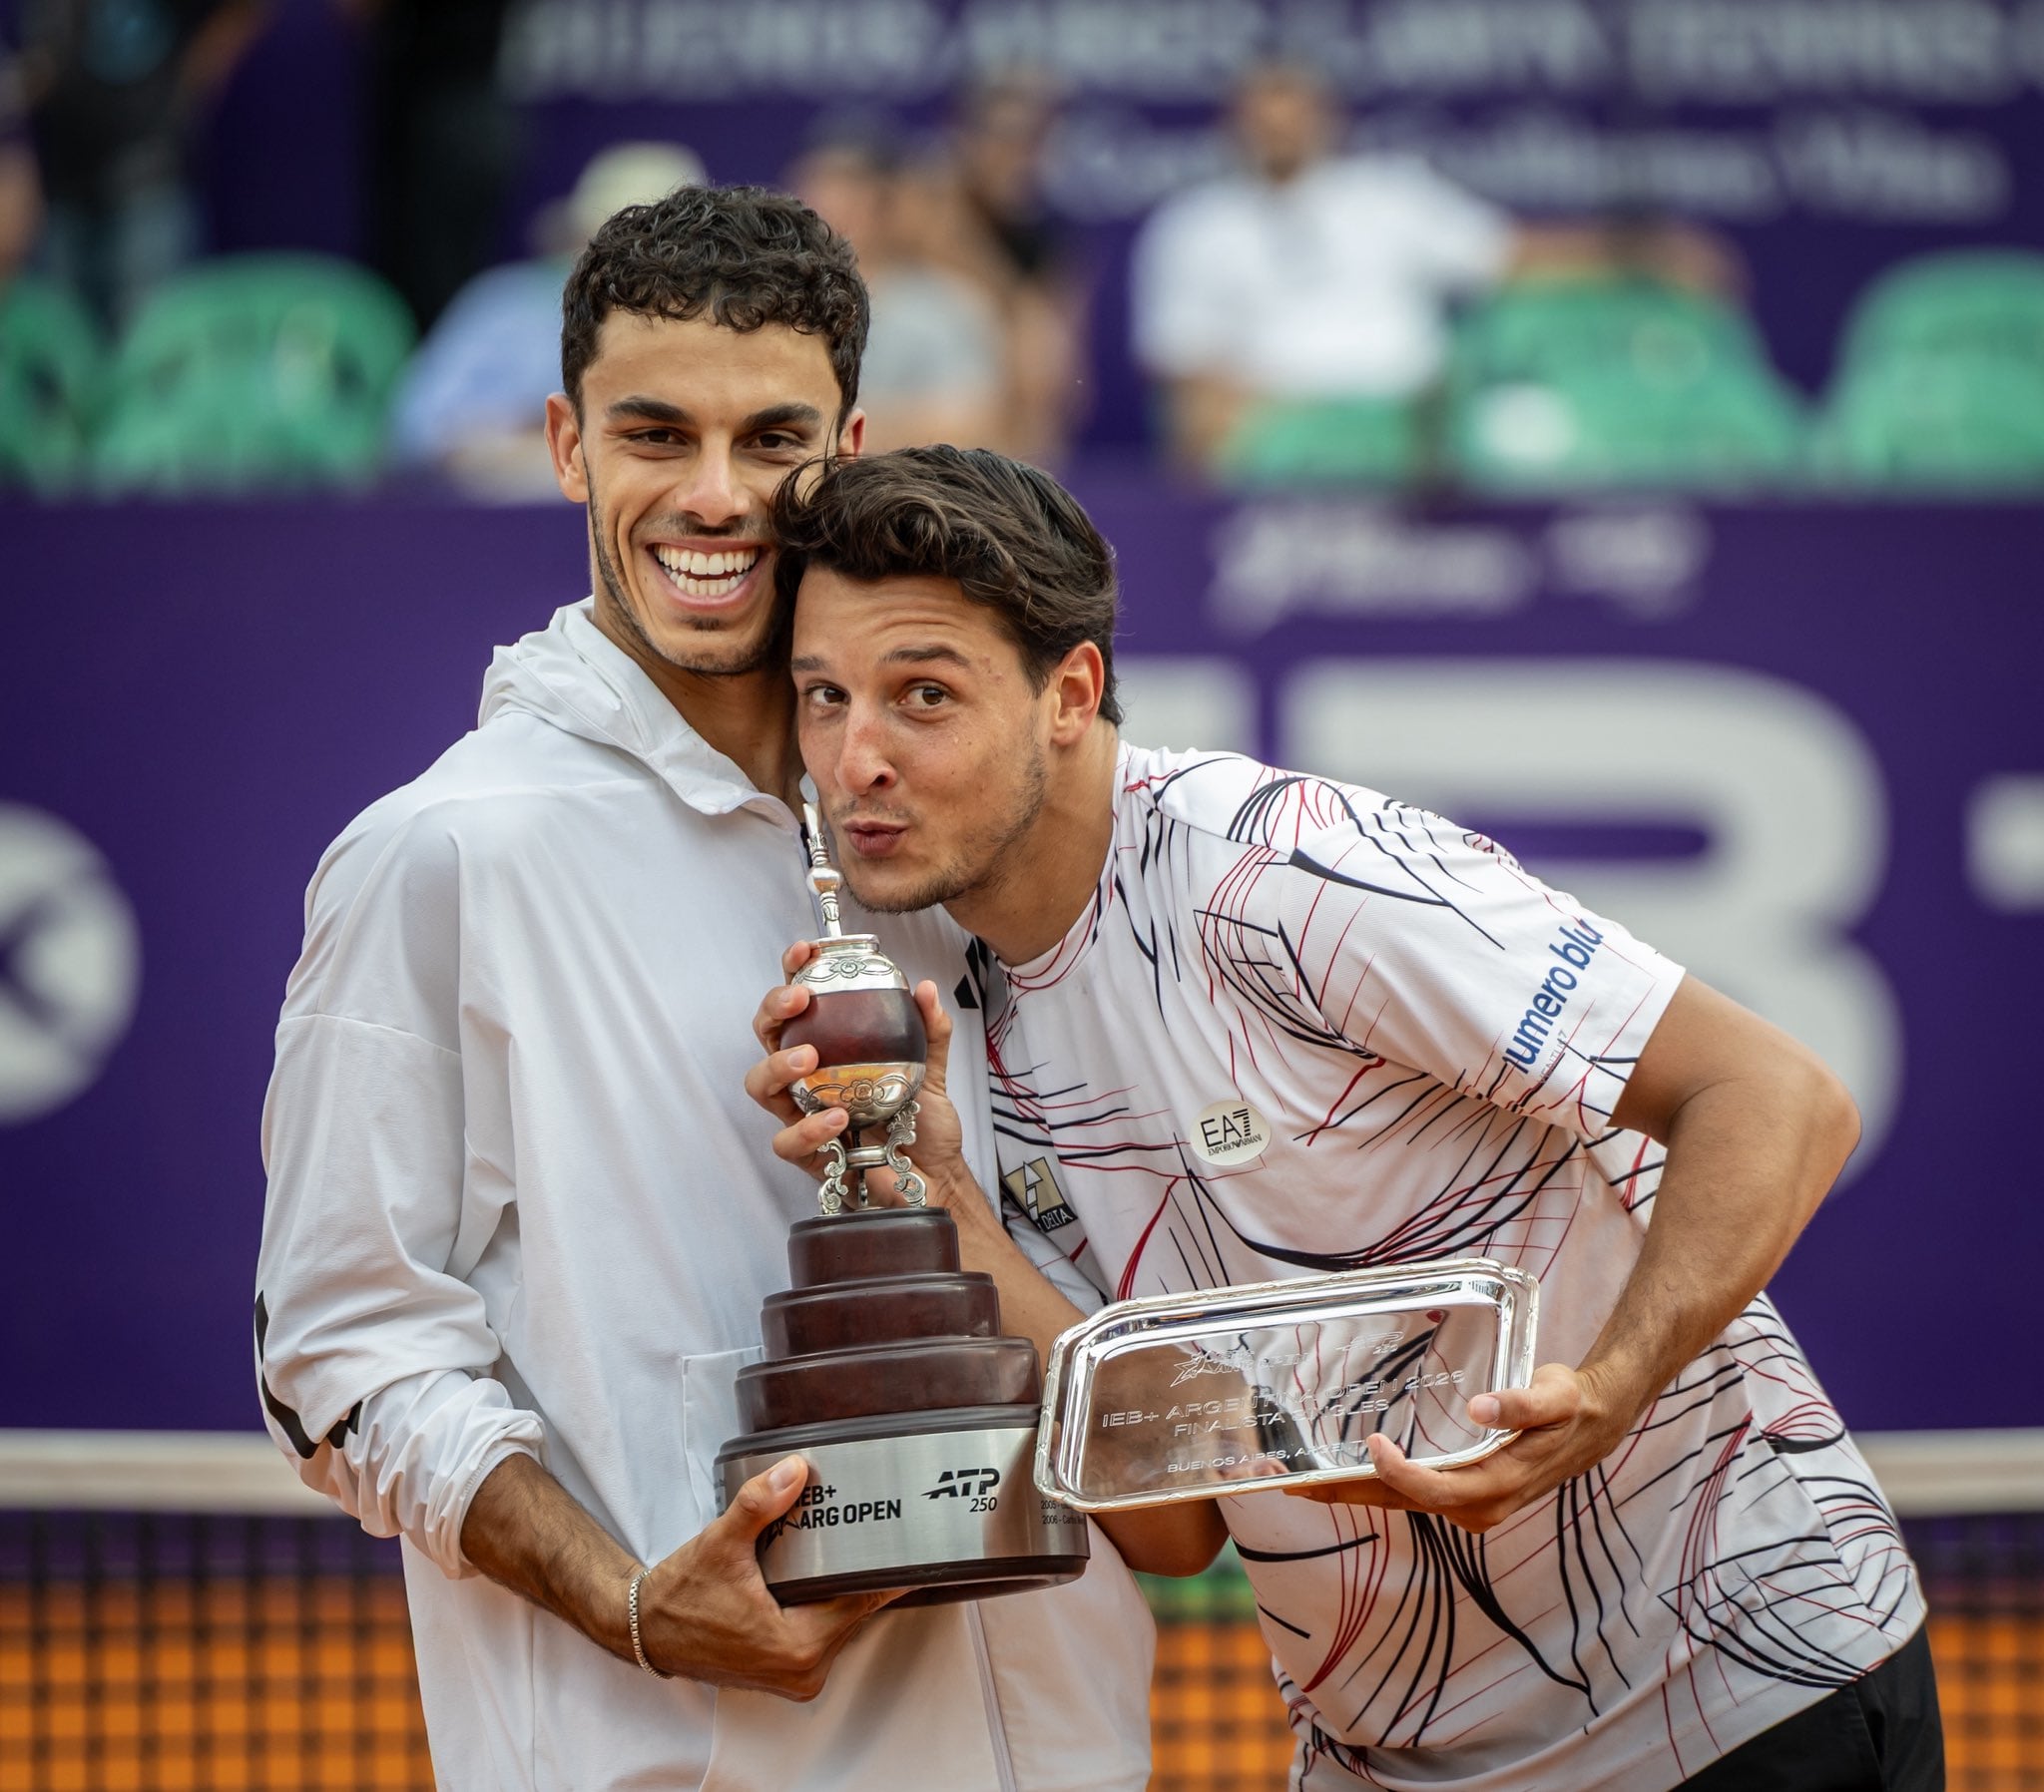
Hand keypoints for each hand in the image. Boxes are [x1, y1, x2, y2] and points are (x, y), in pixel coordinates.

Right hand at [635, 1454, 896, 1698]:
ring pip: (840, 1621)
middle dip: (865, 1571)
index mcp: (797, 1647)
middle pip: (855, 1611)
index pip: (862, 1600)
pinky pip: (822, 1631)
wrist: (646, 1630)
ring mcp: (794, 1675)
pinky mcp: (784, 1670)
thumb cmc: (680, 1597)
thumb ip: (758, 1506)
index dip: (888, 1568)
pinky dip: (826, 1603)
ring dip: (844, 1587)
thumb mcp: (720, 1545)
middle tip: (888, 1527)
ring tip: (858, 1544)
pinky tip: (827, 1571)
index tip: (912, 1541)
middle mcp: (803, 1670)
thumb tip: (794, 1471)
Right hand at [744, 945, 971, 1213]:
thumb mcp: (933, 1070)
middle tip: (799, 1000)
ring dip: (776, 1065)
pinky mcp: (807, 1154)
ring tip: (808, 1058)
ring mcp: (802, 1115)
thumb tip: (923, 988)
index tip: (806, 952)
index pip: (799, 1005)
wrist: (933, 1178)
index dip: (794, 974)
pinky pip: (787, 1140)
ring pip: (760, 1086)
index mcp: (830, 1050)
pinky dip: (809, 1128)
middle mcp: (807, 1079)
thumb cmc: (922, 1124)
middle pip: (766, 1036)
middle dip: (773, 1010)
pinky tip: (838, 1118)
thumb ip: (930, 1030)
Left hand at [1286, 1363, 1626, 1533]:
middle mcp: (1478, 1506)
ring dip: (1349, 1492)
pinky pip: (1410, 1494)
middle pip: (1401, 1503)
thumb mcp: (1554, 1396)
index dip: (1399, 1472)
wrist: (1593, 1424)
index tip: (1372, 1444)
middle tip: (1291, 1484)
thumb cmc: (1570, 1405)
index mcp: (1496, 1486)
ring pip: (1399, 1502)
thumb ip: (1521, 1403)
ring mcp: (1469, 1504)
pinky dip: (1372, 1485)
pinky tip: (1341, 1474)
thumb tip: (1482, 1409)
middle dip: (1345, 1494)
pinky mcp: (1463, 1493)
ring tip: (1298, 1482)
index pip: (1435, 1489)